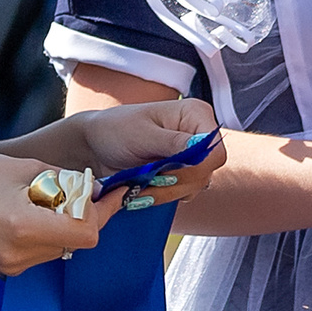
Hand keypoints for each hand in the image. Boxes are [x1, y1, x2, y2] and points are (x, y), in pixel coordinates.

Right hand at [0, 152, 119, 275]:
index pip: (85, 232)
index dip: (103, 211)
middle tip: (82, 188)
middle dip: (85, 215)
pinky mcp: (4, 267)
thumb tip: (94, 189)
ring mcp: (11, 266)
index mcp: (25, 228)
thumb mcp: (24, 166)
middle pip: (75, 242)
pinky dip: (47, 231)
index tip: (114, 192)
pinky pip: (41, 251)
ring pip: (60, 248)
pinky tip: (31, 210)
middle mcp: (20, 255)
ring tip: (47, 196)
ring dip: (65, 223)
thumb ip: (64, 180)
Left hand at [61, 98, 225, 208]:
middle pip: (206, 172)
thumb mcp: (142, 134)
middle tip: (145, 184)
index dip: (197, 168)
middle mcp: (198, 134)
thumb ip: (173, 142)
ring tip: (139, 188)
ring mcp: (191, 154)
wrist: (95, 145)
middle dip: (174, 183)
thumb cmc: (115, 129)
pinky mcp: (181, 171)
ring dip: (167, 192)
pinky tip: (145, 190)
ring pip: (195, 186)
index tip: (166, 173)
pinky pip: (184, 191)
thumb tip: (203, 145)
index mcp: (195, 114)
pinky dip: (164, 196)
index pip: (215, 150)